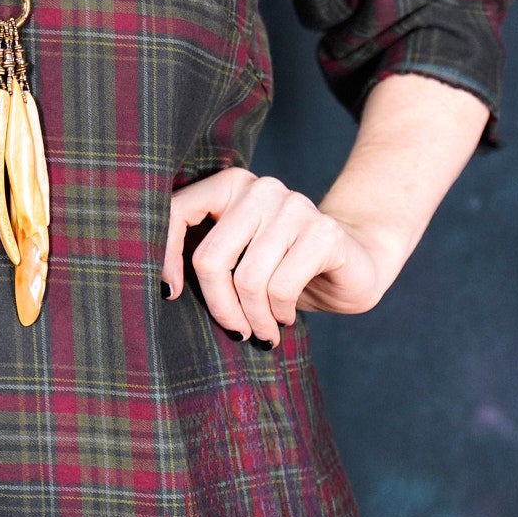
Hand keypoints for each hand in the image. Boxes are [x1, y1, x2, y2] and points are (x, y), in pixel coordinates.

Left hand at [162, 167, 390, 349]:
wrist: (355, 263)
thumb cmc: (282, 266)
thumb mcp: (238, 258)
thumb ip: (205, 257)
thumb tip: (162, 289)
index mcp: (230, 185)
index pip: (177, 211)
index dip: (166, 257)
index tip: (170, 294)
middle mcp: (260, 188)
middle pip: (211, 258)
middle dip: (219, 307)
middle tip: (235, 331)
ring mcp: (294, 206)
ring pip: (247, 279)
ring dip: (253, 318)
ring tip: (262, 331)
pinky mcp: (323, 232)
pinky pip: (281, 288)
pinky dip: (278, 314)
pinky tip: (284, 317)